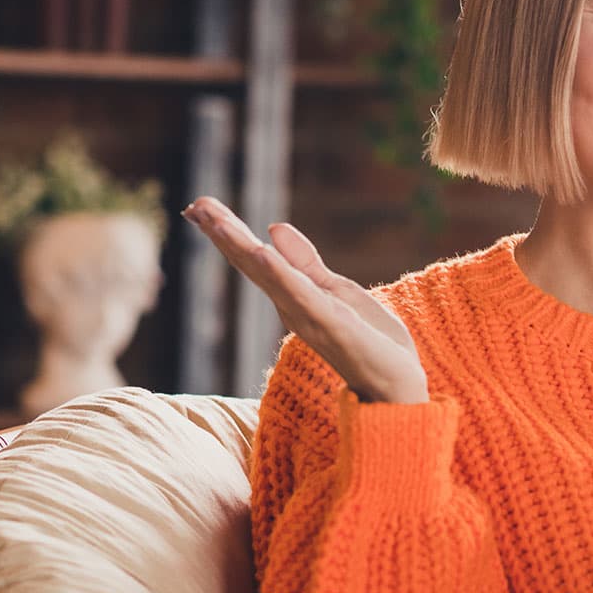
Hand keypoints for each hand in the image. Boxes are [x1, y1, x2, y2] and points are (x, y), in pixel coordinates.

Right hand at [183, 196, 428, 403]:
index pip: (255, 259)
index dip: (228, 233)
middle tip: (194, 206)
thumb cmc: (368, 340)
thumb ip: (304, 263)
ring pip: (269, 277)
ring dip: (242, 248)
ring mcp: (310, 318)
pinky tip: (263, 253)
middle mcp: (292, 307)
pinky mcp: (334, 326)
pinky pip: (303, 298)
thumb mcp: (336, 290)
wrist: (398, 385)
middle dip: (224, 235)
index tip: (198, 206)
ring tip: (216, 221)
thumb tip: (274, 227)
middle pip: (252, 265)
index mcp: (293, 297)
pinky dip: (282, 275)